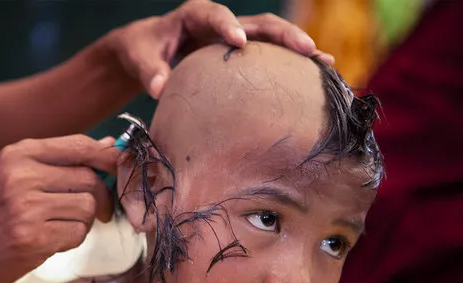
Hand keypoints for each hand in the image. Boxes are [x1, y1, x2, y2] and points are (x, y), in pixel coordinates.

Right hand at [0, 135, 117, 282]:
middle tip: (95, 212)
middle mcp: (21, 175)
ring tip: (62, 226)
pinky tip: (52, 240)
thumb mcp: (19, 175)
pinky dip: (73, 239)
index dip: (108, 157)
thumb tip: (109, 145)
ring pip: (88, 207)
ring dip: (85, 221)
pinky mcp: (32, 237)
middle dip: (100, 198)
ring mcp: (25, 206)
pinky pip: (78, 233)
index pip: (79, 146)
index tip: (118, 168)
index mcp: (19, 154)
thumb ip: (63, 160)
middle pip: (89, 179)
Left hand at [106, 0, 333, 98]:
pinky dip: (290, 65)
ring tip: (324, 63)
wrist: (147, 51)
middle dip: (281, 33)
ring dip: (296, 48)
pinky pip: (269, 57)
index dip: (226, 25)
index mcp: (192, 17)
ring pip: (270, 38)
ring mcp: (235, 38)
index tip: (238, 40)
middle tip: (305, 48)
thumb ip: (147, 70)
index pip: (212, 15)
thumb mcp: (138, 57)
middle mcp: (220, 23)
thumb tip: (159, 88)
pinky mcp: (242, 56)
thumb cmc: (142, 51)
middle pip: (256, 22)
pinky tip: (314, 78)